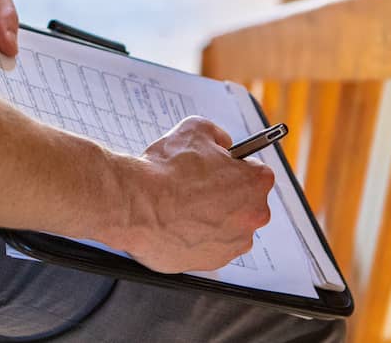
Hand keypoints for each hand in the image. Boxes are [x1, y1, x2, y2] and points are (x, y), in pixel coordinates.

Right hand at [113, 116, 274, 272]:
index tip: (219, 168)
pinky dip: (198, 237)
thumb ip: (218, 135)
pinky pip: (210, 246)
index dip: (233, 167)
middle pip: (245, 202)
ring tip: (183, 207)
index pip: (255, 172)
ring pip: (228, 226)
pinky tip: (178, 224)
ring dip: (212, 218)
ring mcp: (234, 243)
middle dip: (226, 195)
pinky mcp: (213, 262)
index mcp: (256, 182)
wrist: (135, 205)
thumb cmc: (164, 171)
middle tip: (197, 187)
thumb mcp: (195, 129)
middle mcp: (253, 216)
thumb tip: (222, 144)